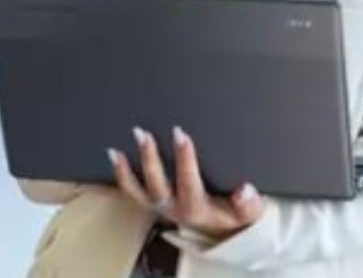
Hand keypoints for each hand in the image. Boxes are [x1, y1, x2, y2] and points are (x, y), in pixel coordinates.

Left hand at [108, 125, 264, 240]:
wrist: (221, 228)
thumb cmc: (233, 213)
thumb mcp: (247, 211)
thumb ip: (248, 202)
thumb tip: (245, 190)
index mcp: (196, 208)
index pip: (188, 183)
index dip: (184, 159)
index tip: (181, 134)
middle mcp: (173, 208)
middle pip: (157, 185)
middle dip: (149, 159)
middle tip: (143, 134)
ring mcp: (160, 206)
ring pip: (138, 191)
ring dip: (126, 170)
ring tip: (117, 148)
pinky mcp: (152, 202)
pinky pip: (131, 191)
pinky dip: (121, 175)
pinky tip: (114, 155)